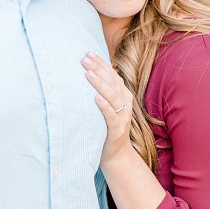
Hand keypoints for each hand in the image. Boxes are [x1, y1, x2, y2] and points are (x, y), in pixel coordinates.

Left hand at [82, 52, 133, 167]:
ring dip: (100, 84)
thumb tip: (86, 75)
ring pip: (112, 96)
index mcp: (124, 97)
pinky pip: (111, 116)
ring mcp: (123, 117)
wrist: (117, 156)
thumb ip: (103, 94)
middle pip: (112, 82)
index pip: (113, 75)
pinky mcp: (117, 130)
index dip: (101, 64)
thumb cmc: (107, 129)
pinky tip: (96, 98)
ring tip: (88, 74)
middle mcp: (125, 104)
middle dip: (98, 69)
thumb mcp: (107, 109)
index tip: (88, 53)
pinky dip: (104, 106)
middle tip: (83, 59)